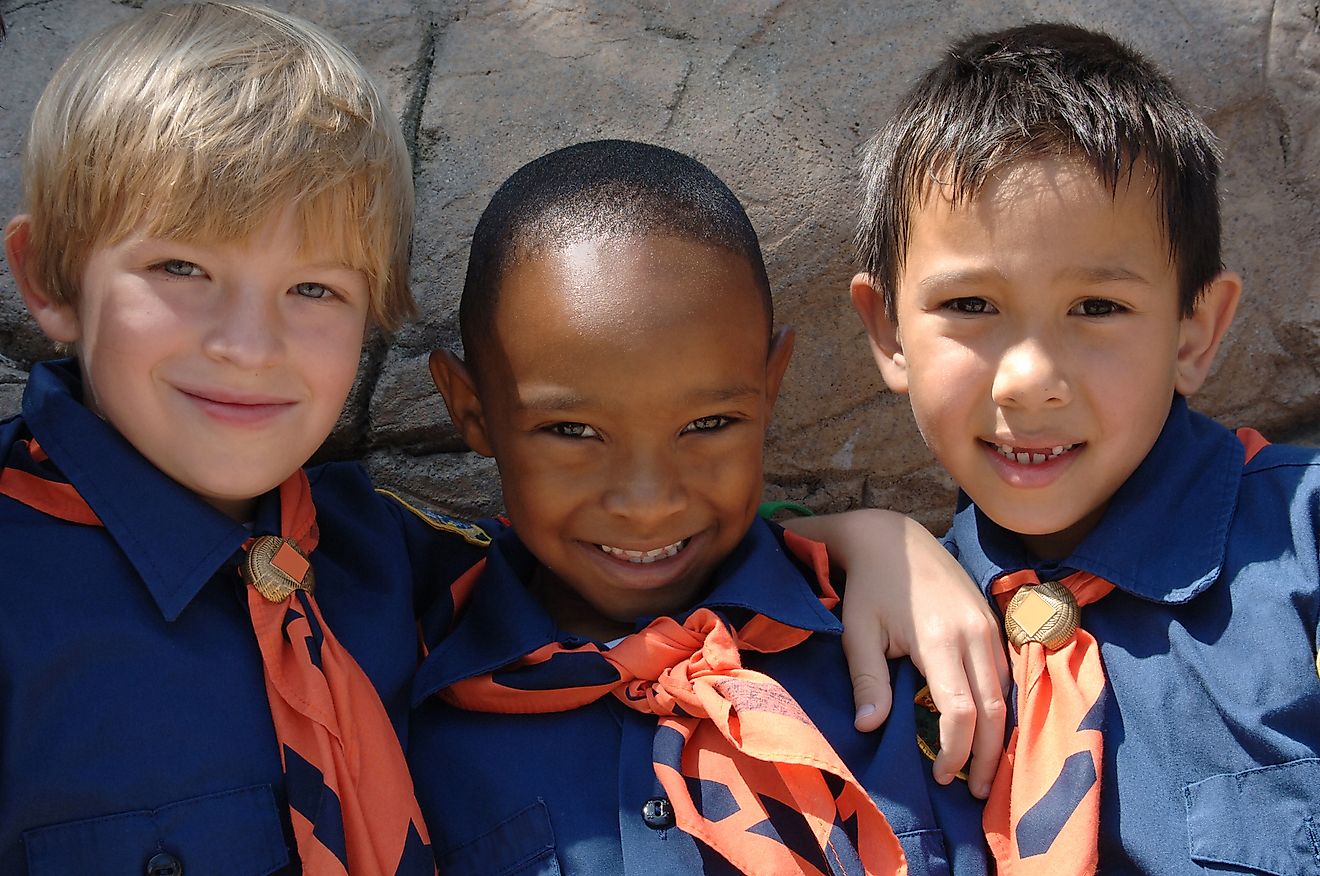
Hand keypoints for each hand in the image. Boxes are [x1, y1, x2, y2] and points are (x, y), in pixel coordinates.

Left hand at [782, 509, 1008, 797]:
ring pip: (1005, 692)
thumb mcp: (858, 631)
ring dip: (998, 734)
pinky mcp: (991, 621)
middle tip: (974, 791)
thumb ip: (867, 679)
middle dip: (987, 755)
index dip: (955, 749)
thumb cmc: (869, 586)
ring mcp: (988, 625)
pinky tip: (989, 729)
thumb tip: (869, 727)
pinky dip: (999, 705)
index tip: (940, 775)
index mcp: (941, 638)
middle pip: (993, 708)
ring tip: (984, 770)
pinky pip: (1003, 673)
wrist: (891, 536)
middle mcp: (975, 632)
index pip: (961, 710)